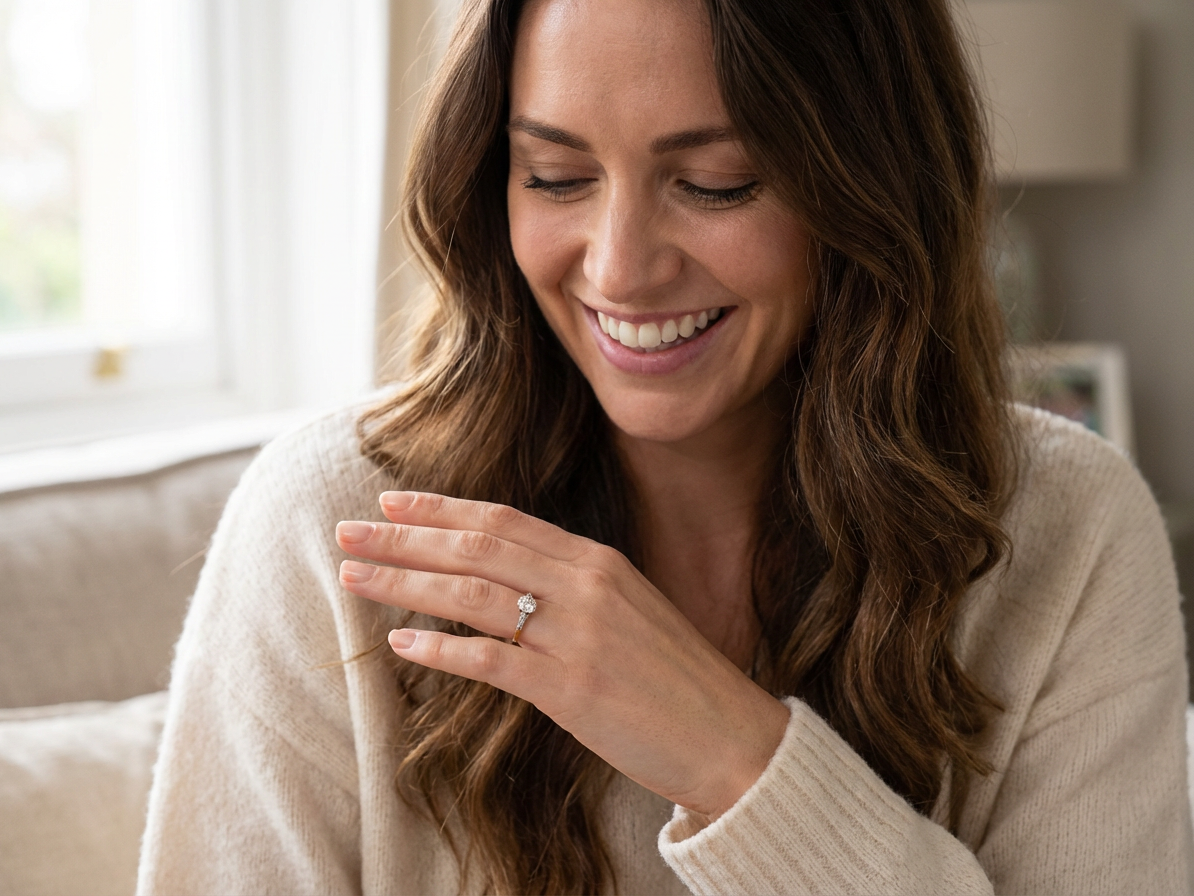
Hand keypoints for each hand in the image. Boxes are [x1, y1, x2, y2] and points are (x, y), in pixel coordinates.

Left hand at [335, 491, 788, 818]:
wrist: (729, 733)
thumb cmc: (675, 675)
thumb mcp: (629, 608)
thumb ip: (572, 586)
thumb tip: (508, 576)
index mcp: (597, 560)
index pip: (503, 519)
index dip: (441, 508)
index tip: (391, 502)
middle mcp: (584, 585)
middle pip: (476, 546)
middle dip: (404, 536)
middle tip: (347, 530)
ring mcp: (577, 635)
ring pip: (472, 593)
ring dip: (404, 582)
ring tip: (352, 575)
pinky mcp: (570, 688)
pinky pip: (491, 659)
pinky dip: (441, 648)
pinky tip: (400, 640)